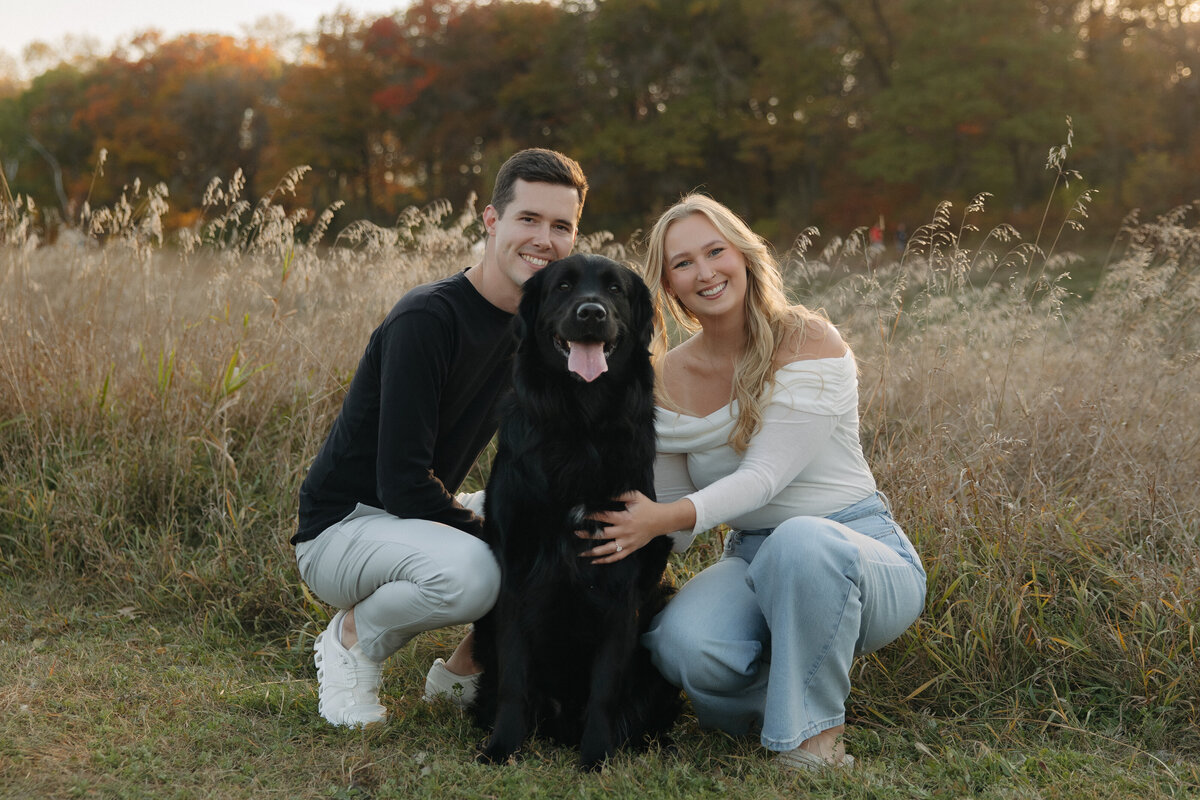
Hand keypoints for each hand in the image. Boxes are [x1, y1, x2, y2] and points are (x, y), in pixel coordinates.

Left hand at [577, 490, 693, 563]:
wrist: (662, 520)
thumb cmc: (647, 507)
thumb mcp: (635, 496)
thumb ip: (619, 495)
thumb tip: (604, 494)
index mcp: (624, 518)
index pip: (604, 517)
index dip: (591, 516)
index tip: (580, 515)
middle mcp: (624, 532)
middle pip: (602, 535)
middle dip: (587, 535)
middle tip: (575, 534)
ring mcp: (627, 542)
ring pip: (607, 550)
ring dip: (592, 552)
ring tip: (580, 553)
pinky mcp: (630, 548)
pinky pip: (616, 557)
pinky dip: (605, 560)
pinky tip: (594, 561)